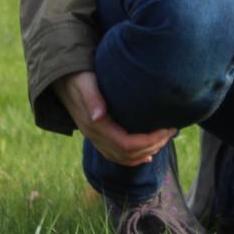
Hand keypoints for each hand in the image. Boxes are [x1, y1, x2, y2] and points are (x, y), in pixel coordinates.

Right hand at [54, 70, 174, 166]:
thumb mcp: (85, 82)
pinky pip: (116, 154)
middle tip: (171, 131)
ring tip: (164, 140)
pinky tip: (147, 155)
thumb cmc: (77, 76)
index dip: (148, 141)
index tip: (165, 128)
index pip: (125, 144)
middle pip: (127, 154)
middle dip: (152, 145)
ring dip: (146, 151)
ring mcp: (95, 138)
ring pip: (123, 157)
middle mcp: (95, 136)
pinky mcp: (98, 135)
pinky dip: (133, 157)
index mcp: (95, 126)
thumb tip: (99, 116)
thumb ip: (92, 98)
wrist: (62, 79)